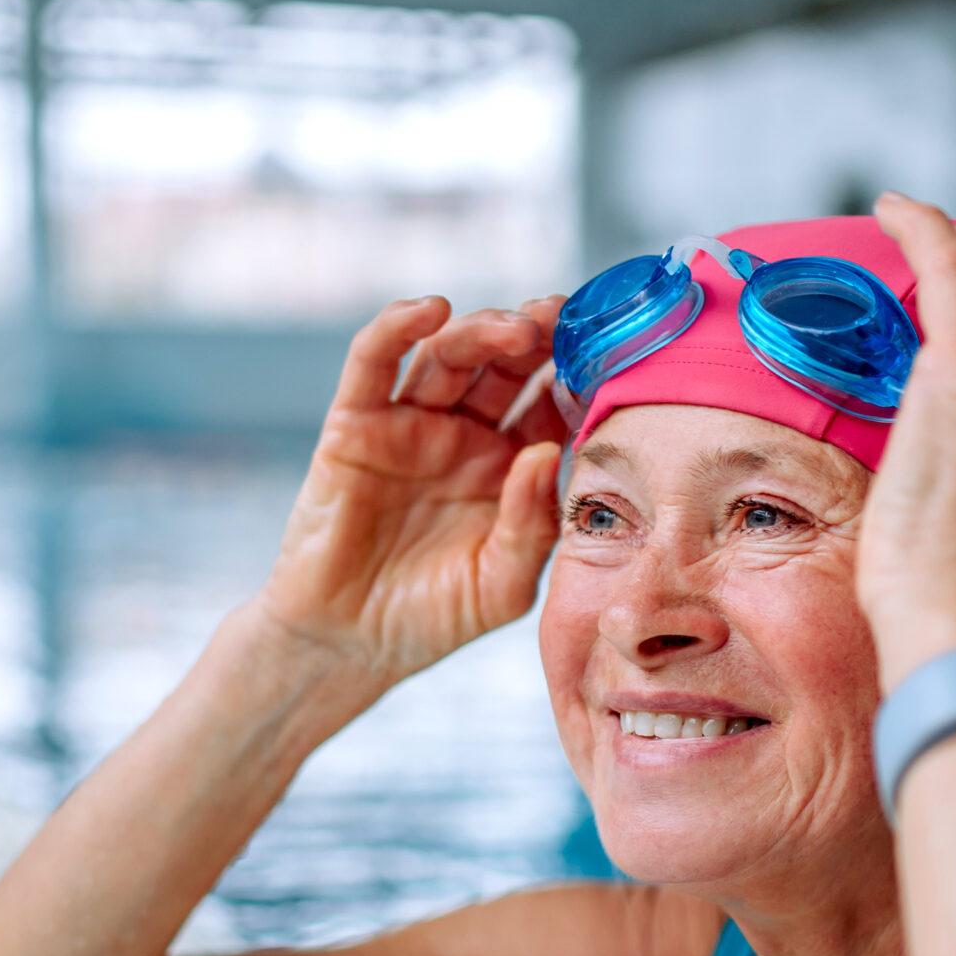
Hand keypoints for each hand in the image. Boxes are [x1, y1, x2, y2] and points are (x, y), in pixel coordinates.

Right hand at [252, 293, 572, 686]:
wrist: (347, 645)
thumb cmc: (431, 619)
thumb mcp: (503, 586)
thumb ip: (531, 527)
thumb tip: (548, 454)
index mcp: (511, 468)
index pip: (551, 405)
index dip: (576, 377)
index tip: (607, 355)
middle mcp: (465, 437)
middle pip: (504, 365)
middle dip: (536, 336)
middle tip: (562, 318)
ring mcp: (410, 426)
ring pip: (449, 354)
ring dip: (483, 329)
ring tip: (517, 328)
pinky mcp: (355, 425)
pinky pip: (373, 363)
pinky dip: (397, 327)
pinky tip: (430, 310)